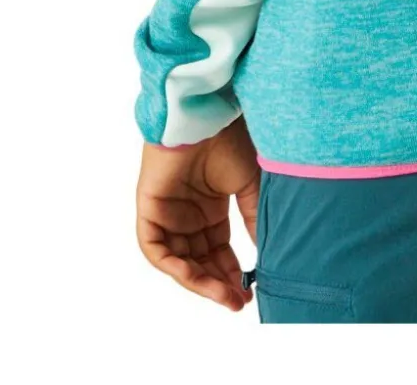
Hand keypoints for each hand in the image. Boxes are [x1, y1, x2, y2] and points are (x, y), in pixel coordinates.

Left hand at [136, 114, 261, 310]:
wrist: (207, 114)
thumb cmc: (229, 140)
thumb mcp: (250, 185)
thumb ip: (253, 219)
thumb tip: (267, 253)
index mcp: (210, 207)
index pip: (219, 250)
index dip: (232, 272)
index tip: (250, 292)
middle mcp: (188, 213)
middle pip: (200, 260)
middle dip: (218, 283)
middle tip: (238, 301)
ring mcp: (168, 212)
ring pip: (179, 260)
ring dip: (199, 280)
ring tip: (224, 294)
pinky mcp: (149, 208)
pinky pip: (155, 248)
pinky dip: (172, 266)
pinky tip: (194, 277)